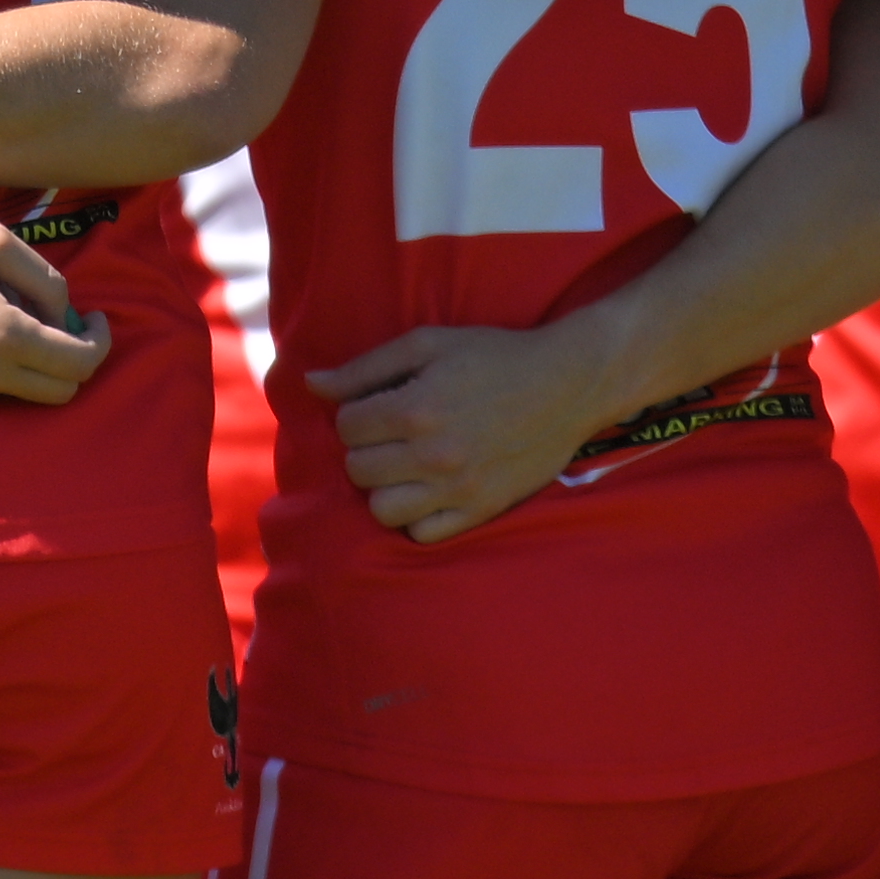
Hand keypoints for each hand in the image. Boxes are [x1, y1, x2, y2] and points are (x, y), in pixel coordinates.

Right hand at [0, 201, 103, 412]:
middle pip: (59, 392)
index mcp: (1, 336)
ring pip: (17, 393)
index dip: (99, 343)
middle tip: (64, 326)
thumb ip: (46, 280)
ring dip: (25, 363)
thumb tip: (66, 316)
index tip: (96, 321)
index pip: (79, 364)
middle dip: (73, 360)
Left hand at [313, 322, 610, 546]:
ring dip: (384, 488)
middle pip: (358, 469)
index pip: (347, 427)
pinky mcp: (482, 510)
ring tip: (404, 467)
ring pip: (382, 510)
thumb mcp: (428, 344)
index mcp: (416, 408)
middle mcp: (433, 454)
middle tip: (391, 435)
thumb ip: (365, 368)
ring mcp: (458, 488)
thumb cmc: (494, 357)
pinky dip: (417, 516)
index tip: (378, 407)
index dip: (355, 414)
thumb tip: (311, 384)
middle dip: (366, 449)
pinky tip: (428, 491)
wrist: (568, 384)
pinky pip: (423, 534)